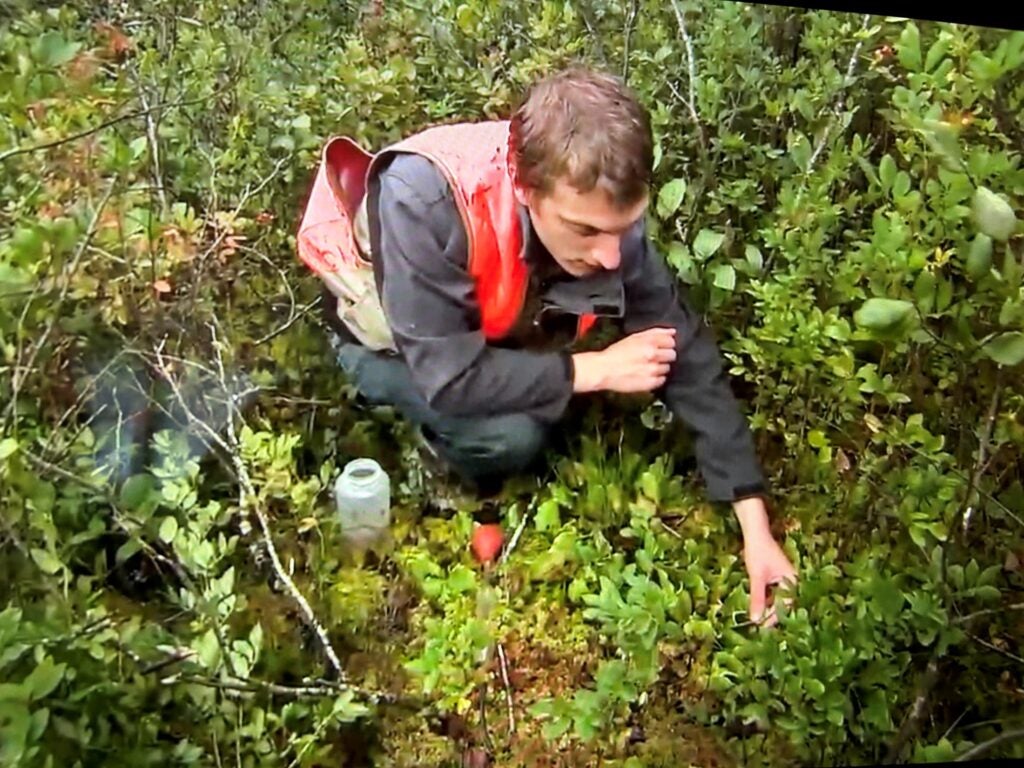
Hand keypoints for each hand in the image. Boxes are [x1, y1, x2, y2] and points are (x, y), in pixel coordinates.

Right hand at [572, 326, 676, 393]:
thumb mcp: (634, 337)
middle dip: (664, 355)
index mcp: (649, 342)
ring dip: (659, 367)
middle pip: (672, 355)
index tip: (661, 347)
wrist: (603, 370)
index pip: (671, 341)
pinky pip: (662, 380)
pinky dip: (656, 378)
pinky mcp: (650, 383)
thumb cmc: (615, 353)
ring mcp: (652, 370)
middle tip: (653, 357)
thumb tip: (672, 332)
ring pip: (667, 368)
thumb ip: (655, 332)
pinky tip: (646, 375)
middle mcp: (653, 355)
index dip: (666, 344)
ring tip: (646, 367)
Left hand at [733, 497, 797, 627]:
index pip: (787, 606)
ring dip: (769, 608)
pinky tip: (758, 606)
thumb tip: (755, 620)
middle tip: (759, 627)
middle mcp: (793, 581)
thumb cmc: (758, 552)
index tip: (762, 627)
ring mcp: (786, 579)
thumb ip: (757, 598)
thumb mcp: (756, 577)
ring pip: (779, 600)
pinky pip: (775, 594)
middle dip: (773, 615)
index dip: (775, 618)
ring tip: (757, 619)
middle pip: (785, 605)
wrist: (755, 533)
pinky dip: (767, 600)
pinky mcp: (779, 578)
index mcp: (793, 581)